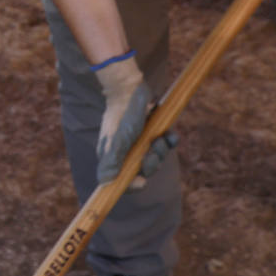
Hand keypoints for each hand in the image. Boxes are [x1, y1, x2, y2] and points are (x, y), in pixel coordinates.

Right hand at [92, 52, 175, 186]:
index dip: (132, 185)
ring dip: (161, 151)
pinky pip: (165, 144)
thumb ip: (113, 161)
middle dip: (151, 163)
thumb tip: (104, 182)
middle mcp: (126, 152)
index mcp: (113, 157)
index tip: (142, 181)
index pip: (121, 181)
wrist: (130, 91)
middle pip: (143, 171)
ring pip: (156, 158)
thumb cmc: (121, 116)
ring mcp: (140, 143)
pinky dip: (170, 141)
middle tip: (151, 151)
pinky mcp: (152, 133)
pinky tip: (171, 135)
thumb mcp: (117, 140)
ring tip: (159, 138)